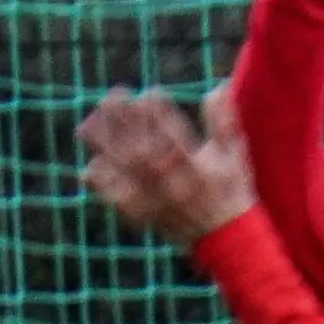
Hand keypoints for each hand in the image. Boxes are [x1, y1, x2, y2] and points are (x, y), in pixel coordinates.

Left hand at [78, 86, 255, 248]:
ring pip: (125, 170)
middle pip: (142, 148)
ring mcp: (156, 200)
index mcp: (199, 167)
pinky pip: (117, 199)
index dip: (160, 112)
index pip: (174, 134)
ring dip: (104, 146)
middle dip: (124, 121)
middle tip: (113, 96)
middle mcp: (175, 183)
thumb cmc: (231, 189)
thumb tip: (217, 86)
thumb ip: (223, 120)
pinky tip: (91, 166)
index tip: (150, 92)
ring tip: (88, 124)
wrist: (226, 237)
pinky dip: (102, 184)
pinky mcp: (144, 215)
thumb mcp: (234, 154)